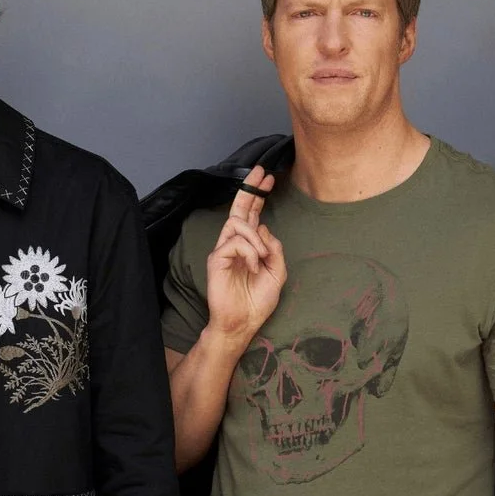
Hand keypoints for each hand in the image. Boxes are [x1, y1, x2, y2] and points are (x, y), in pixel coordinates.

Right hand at [203, 166, 286, 345]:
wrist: (242, 323)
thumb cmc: (257, 301)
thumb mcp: (277, 272)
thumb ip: (274, 248)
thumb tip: (263, 228)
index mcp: (250, 246)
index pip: (252, 215)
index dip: (258, 195)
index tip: (267, 177)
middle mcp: (236, 244)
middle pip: (239, 210)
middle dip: (250, 190)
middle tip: (260, 172)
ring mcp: (224, 250)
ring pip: (237, 223)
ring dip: (255, 236)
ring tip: (262, 257)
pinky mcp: (217, 259)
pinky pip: (234, 242)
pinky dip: (249, 251)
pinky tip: (253, 266)